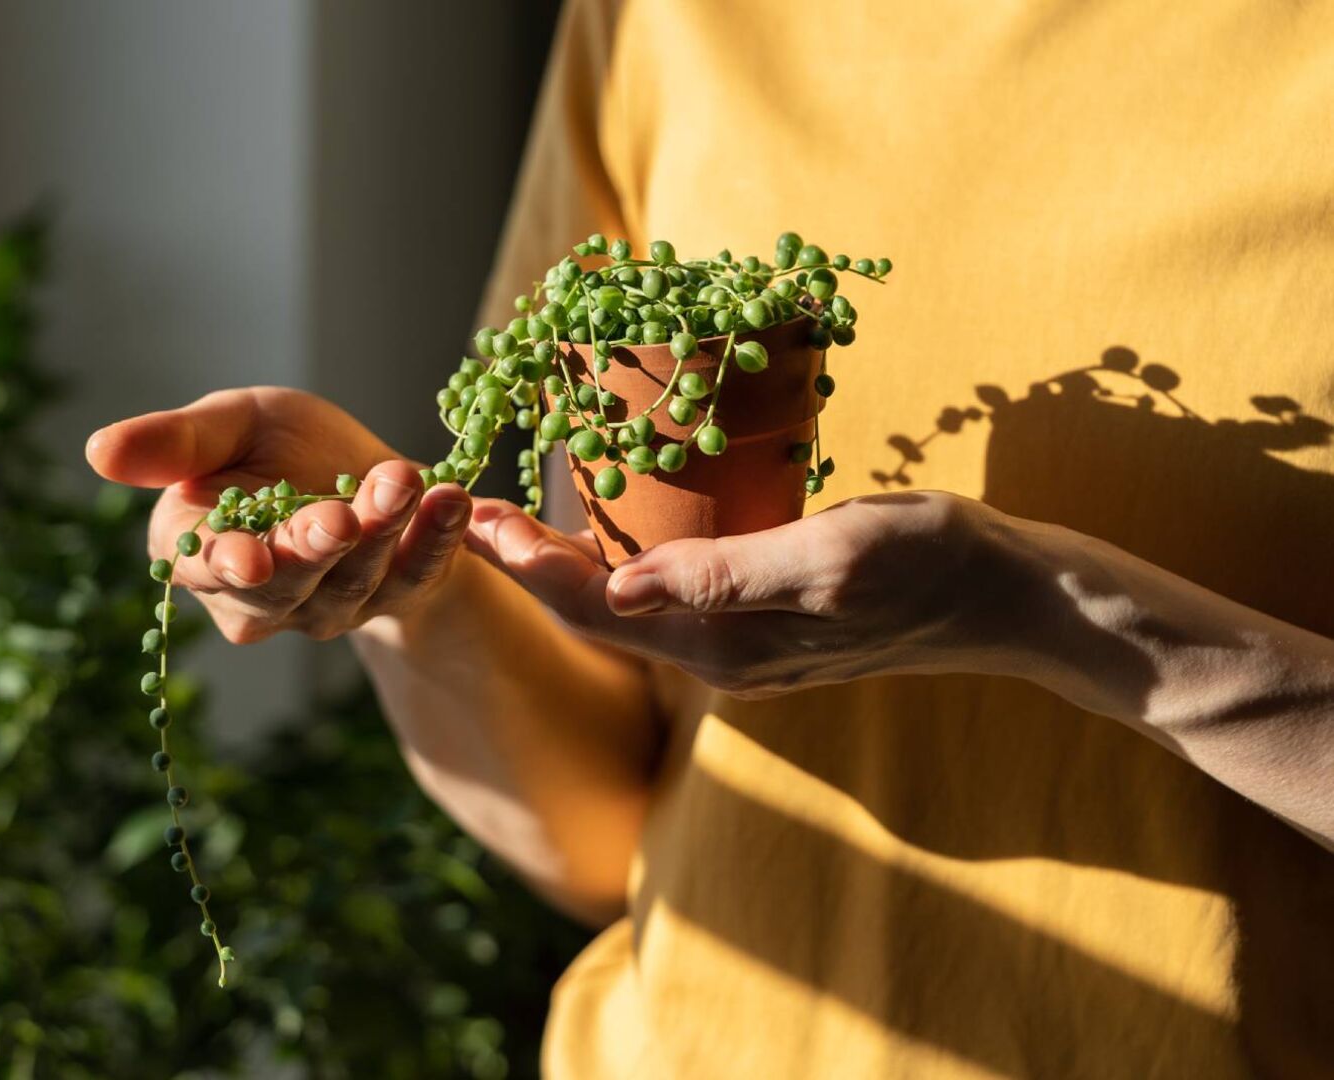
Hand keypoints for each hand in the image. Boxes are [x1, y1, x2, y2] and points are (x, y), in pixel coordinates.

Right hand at [86, 387, 471, 642]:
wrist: (360, 467)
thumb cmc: (276, 445)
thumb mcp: (229, 426)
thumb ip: (174, 442)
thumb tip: (96, 451)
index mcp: (206, 552)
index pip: (209, 569)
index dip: (228, 565)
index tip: (248, 556)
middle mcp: (268, 595)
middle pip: (288, 585)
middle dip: (315, 548)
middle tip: (340, 515)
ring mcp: (335, 604)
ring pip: (356, 579)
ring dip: (382, 532)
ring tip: (400, 481)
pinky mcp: (399, 593)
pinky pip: (420, 573)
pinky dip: (439, 539)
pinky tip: (452, 500)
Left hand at [464, 490, 1018, 696]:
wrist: (1009, 600)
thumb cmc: (931, 562)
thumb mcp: (831, 557)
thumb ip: (728, 577)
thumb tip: (623, 588)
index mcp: (723, 647)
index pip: (597, 608)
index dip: (528, 563)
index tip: (474, 512)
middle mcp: (719, 661)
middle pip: (599, 614)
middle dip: (530, 564)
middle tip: (473, 505)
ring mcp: (741, 652)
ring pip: (631, 611)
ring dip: (571, 565)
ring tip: (521, 512)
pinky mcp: (764, 632)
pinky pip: (671, 601)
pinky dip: (625, 566)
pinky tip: (615, 528)